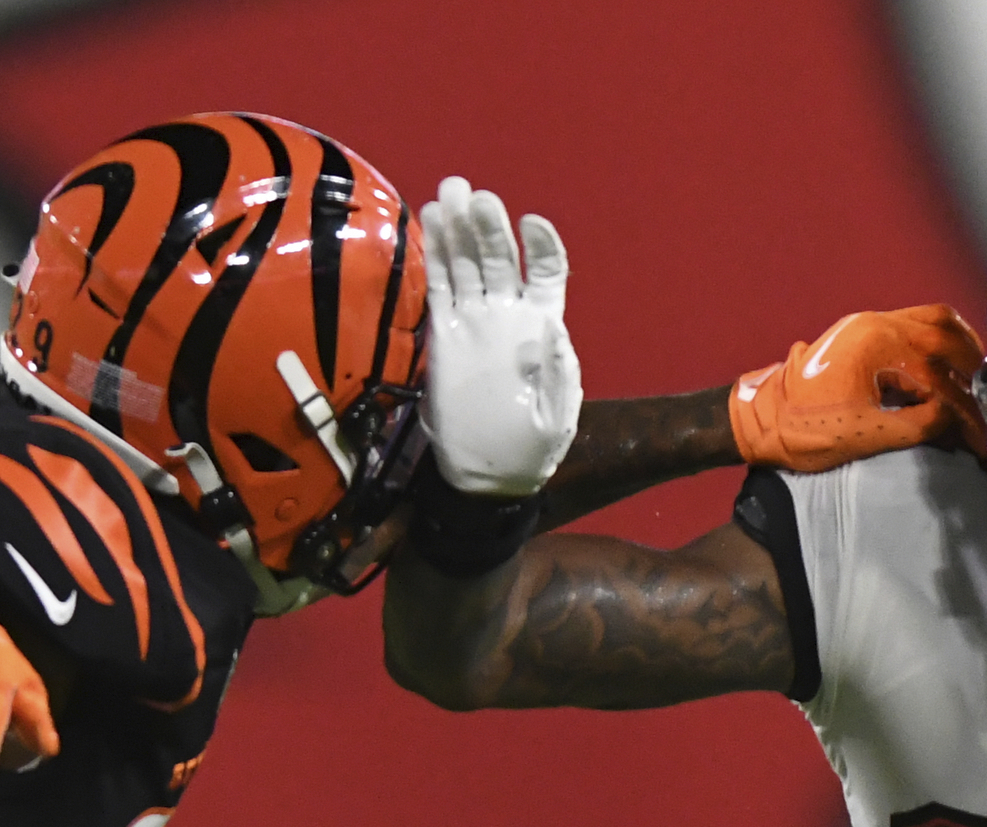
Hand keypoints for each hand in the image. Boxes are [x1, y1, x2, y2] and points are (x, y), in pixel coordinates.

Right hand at [420, 177, 580, 496]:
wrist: (487, 475)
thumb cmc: (530, 449)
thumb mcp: (554, 418)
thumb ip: (556, 374)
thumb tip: (554, 330)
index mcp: (542, 326)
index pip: (546, 271)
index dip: (540, 245)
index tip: (530, 223)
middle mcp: (507, 315)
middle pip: (500, 258)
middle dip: (488, 226)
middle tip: (475, 195)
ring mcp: (474, 321)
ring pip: (467, 264)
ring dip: (459, 228)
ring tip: (450, 191)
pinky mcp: (442, 335)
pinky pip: (438, 286)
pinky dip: (434, 255)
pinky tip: (429, 219)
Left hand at [730, 304, 986, 470]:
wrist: (760, 419)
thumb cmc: (803, 428)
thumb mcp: (867, 436)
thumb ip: (919, 427)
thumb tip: (956, 422)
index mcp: (879, 346)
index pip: (940, 378)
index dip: (965, 412)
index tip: (978, 438)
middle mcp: (877, 325)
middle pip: (947, 335)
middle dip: (973, 374)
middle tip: (986, 406)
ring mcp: (870, 324)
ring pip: (935, 321)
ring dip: (960, 350)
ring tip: (975, 382)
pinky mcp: (864, 332)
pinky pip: (917, 323)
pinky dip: (940, 342)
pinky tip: (947, 366)